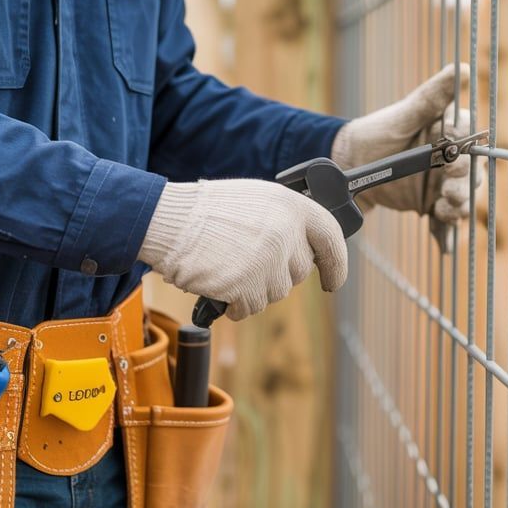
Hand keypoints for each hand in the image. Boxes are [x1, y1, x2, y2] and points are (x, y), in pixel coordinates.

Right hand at [138, 179, 347, 320]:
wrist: (171, 221)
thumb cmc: (207, 211)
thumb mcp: (257, 200)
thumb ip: (285, 220)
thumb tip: (302, 248)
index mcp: (293, 206)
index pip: (331, 238)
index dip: (336, 264)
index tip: (332, 281)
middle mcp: (287, 233)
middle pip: (299, 272)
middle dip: (277, 274)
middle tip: (248, 259)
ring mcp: (269, 261)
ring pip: (275, 293)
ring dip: (254, 288)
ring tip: (228, 265)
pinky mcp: (250, 286)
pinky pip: (252, 307)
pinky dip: (236, 304)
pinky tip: (221, 283)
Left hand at [330, 64, 486, 246]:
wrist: (349, 167)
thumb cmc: (376, 133)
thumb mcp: (402, 114)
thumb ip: (431, 97)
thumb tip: (462, 68)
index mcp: (450, 130)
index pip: (469, 137)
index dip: (466, 146)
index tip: (454, 151)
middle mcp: (452, 157)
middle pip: (471, 172)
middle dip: (464, 182)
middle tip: (451, 190)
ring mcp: (443, 183)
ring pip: (462, 198)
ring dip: (458, 207)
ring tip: (446, 210)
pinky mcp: (432, 204)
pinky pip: (445, 222)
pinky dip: (446, 235)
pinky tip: (446, 247)